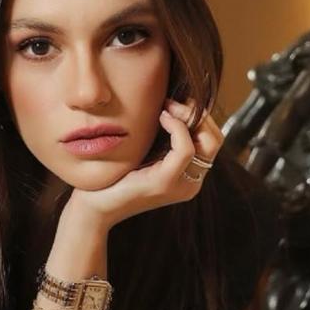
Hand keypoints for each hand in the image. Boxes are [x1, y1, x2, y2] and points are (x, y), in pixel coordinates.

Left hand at [64, 98, 223, 230]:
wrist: (94, 206)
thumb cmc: (113, 176)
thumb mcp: (144, 153)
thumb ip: (161, 138)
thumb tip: (170, 105)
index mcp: (188, 177)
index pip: (212, 140)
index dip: (199, 117)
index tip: (174, 103)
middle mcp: (191, 183)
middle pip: (215, 140)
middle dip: (198, 114)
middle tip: (172, 103)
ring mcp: (181, 185)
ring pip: (208, 143)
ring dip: (189, 117)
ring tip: (166, 108)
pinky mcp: (165, 183)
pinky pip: (185, 149)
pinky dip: (177, 128)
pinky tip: (162, 118)